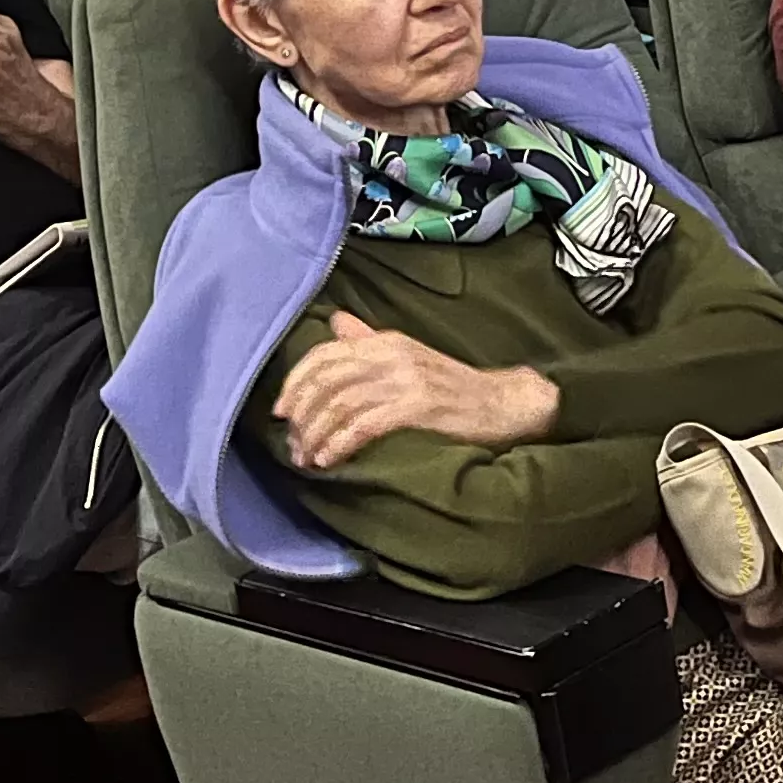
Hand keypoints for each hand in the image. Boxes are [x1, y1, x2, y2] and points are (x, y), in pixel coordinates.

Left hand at [274, 310, 555, 468]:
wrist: (502, 404)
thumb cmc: (452, 387)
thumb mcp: (408, 356)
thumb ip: (368, 341)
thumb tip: (334, 323)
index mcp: (385, 342)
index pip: (324, 354)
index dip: (295, 383)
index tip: (280, 411)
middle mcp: (390, 355)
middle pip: (326, 380)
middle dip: (301, 415)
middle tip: (291, 443)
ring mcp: (404, 380)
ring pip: (340, 404)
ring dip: (316, 435)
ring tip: (307, 458)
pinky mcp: (417, 407)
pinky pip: (364, 425)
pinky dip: (339, 444)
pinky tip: (329, 459)